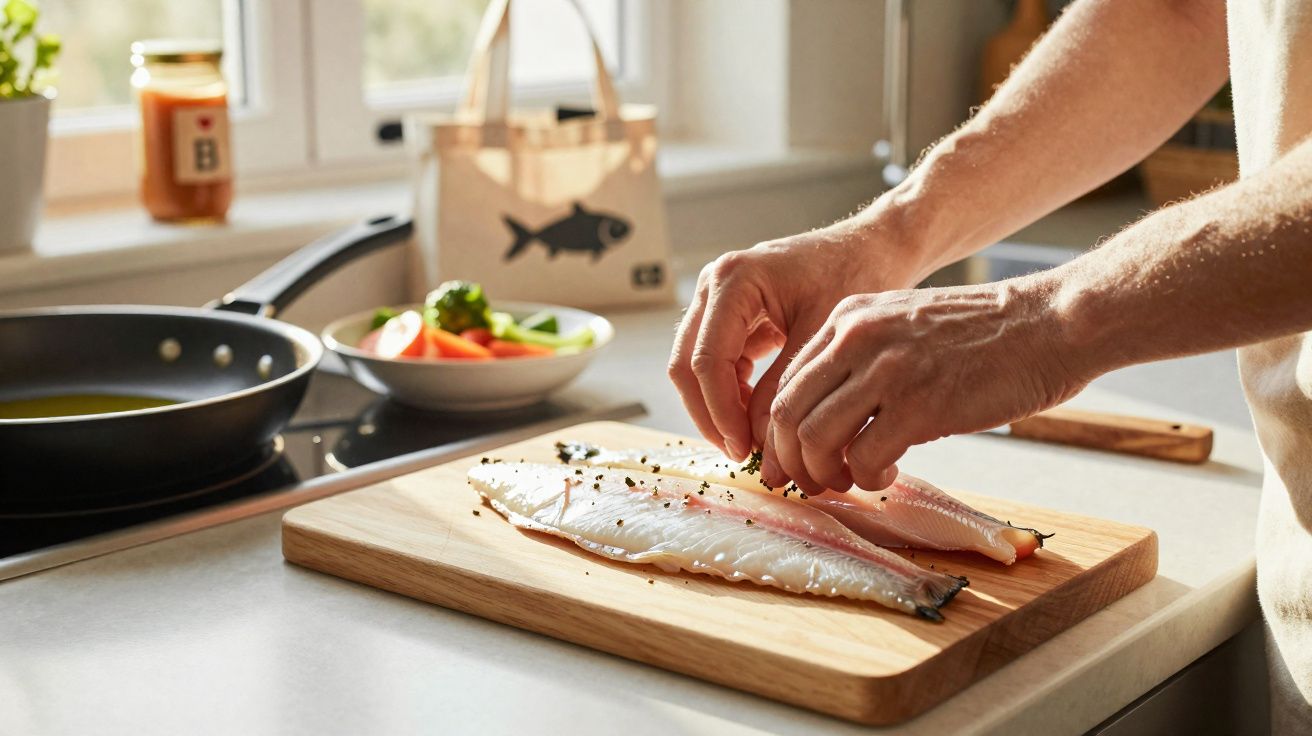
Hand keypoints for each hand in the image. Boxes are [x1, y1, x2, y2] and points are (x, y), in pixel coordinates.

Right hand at [668, 213, 922, 459]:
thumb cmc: (855, 273)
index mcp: (734, 281)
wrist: (872, 248)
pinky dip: (731, 395)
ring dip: (717, 409)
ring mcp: (717, 301)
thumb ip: (784, 386)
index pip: (707, 360)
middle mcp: (715, 286)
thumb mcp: (821, 335)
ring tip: (750, 444)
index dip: (720, 412)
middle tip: (741, 454)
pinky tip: (756, 420)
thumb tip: (759, 441)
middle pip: (687, 366)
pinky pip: (716, 364)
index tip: (744, 448)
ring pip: (695, 369)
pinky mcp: (730, 318)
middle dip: (711, 416)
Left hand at [760, 277, 1090, 491]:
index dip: (781, 434)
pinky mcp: (920, 405)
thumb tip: (830, 417)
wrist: (1052, 323)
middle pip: (787, 414)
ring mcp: (887, 370)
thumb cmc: (987, 334)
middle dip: (790, 461)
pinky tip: (888, 475)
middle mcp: (856, 338)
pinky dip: (868, 478)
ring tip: (851, 481)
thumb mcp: (905, 326)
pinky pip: (863, 458)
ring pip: (815, 438)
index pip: (786, 383)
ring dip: (825, 474)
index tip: (791, 462)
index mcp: (848, 319)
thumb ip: (863, 360)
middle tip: (809, 484)